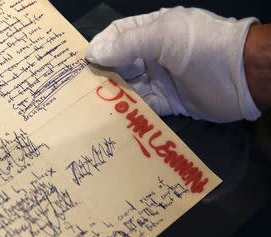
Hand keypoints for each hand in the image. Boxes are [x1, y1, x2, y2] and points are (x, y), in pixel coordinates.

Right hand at [86, 7, 261, 122]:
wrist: (241, 76)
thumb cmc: (200, 46)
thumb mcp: (162, 36)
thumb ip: (127, 44)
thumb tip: (93, 53)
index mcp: (152, 31)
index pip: (119, 36)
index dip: (101, 47)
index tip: (83, 63)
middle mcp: (153, 55)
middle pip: (120, 64)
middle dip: (104, 74)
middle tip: (83, 88)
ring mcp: (161, 80)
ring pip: (130, 87)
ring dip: (114, 94)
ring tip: (93, 104)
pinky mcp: (168, 103)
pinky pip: (144, 107)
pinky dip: (130, 111)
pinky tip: (115, 116)